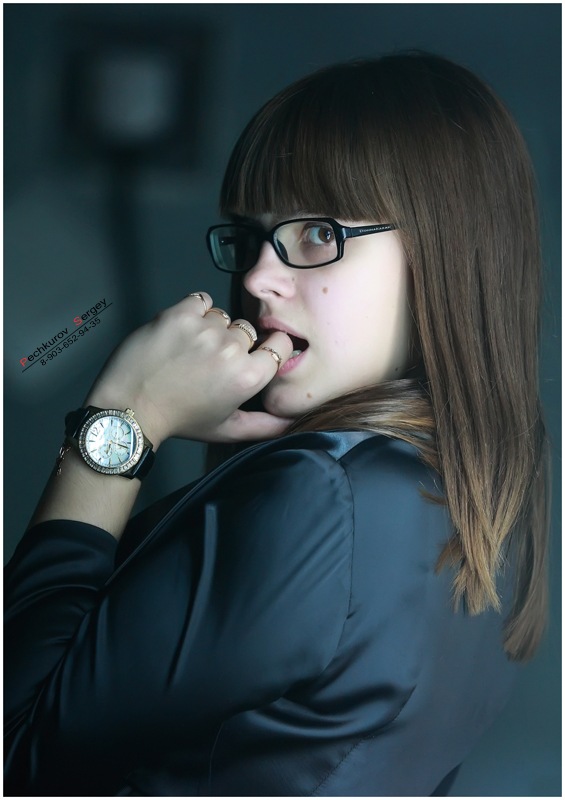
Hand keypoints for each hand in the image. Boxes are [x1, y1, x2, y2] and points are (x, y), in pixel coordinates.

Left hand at [85, 293, 293, 446]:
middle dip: (233, 344)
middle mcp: (231, 350)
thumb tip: (290, 421)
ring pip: (223, 317)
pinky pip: (201, 301)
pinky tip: (183, 332)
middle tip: (209, 363)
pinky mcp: (180, 314)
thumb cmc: (180, 419)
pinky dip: (194, 312)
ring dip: (211, 329)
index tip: (253, 355)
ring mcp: (205, 329)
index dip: (268, 348)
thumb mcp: (226, 429)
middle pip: (248, 332)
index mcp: (248, 377)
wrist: (131, 406)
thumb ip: (264, 426)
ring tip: (190, 351)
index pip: (281, 344)